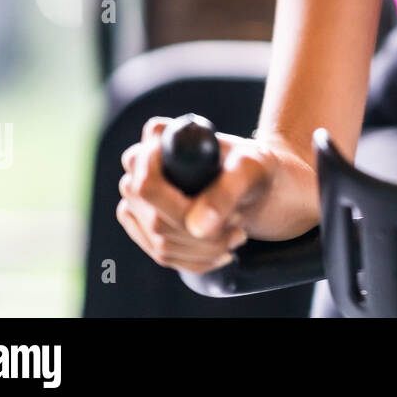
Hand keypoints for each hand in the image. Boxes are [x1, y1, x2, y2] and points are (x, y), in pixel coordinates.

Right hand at [117, 117, 278, 273]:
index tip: (232, 214)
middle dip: (204, 231)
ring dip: (206, 247)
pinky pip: (162, 255)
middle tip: (240, 222)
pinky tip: (222, 250)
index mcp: (161, 137)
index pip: (146, 184)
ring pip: (161, 243)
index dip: (182, 209)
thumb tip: (197, 227)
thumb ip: (227, 192)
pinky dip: (198, 259)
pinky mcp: (143, 225)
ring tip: (237, 232)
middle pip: (156, 221)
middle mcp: (139, 166)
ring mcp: (137, 197)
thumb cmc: (254, 167)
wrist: (259, 185)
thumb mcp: (251, 170)